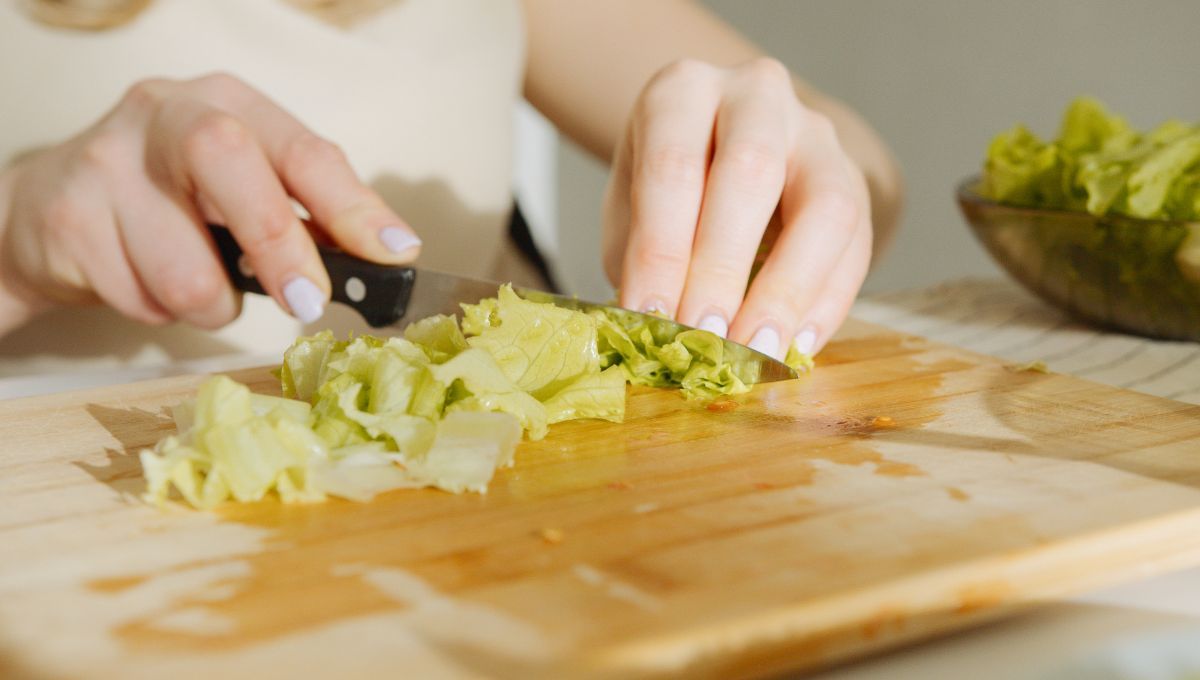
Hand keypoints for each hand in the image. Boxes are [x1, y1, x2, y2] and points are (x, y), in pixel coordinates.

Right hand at [0, 72, 420, 333]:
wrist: (48, 211)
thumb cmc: (171, 203)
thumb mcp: (242, 191)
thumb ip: (304, 216)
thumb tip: (382, 261)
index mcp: (230, 104)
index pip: (303, 149)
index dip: (354, 205)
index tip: (395, 252)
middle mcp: (167, 112)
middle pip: (231, 164)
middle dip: (280, 244)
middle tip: (308, 302)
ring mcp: (109, 160)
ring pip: (187, 270)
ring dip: (211, 303)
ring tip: (192, 281)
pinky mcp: (68, 216)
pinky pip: (143, 299)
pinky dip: (159, 310)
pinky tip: (140, 277)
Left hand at [602, 57, 870, 359]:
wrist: (720, 152)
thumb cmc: (666, 192)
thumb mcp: (631, 212)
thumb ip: (640, 263)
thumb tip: (650, 332)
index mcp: (684, 91)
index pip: (673, 166)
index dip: (661, 250)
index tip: (650, 318)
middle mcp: (756, 95)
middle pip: (751, 173)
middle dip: (724, 267)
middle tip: (706, 338)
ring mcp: (815, 133)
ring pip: (824, 206)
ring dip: (787, 290)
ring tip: (757, 351)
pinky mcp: (854, 178)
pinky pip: (856, 244)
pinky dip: (826, 304)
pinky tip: (795, 346)